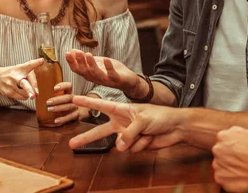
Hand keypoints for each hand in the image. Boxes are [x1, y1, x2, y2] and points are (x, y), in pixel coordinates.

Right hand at [0, 59, 43, 100]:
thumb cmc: (12, 73)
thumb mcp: (21, 69)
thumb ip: (32, 77)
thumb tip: (37, 93)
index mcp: (20, 68)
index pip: (28, 65)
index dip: (36, 63)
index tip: (41, 60)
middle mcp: (15, 76)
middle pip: (24, 84)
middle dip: (29, 90)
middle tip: (34, 95)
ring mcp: (11, 85)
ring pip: (25, 94)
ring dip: (29, 93)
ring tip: (25, 88)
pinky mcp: (8, 93)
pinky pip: (22, 97)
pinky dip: (24, 96)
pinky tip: (20, 91)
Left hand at [45, 82, 85, 125]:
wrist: (82, 111)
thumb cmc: (67, 104)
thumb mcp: (63, 98)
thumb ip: (54, 95)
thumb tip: (38, 93)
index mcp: (70, 93)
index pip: (69, 86)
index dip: (62, 86)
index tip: (54, 88)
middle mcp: (75, 99)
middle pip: (68, 97)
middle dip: (58, 99)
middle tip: (48, 102)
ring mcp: (76, 107)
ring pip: (69, 106)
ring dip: (59, 108)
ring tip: (50, 109)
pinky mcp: (77, 115)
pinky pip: (70, 117)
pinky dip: (63, 119)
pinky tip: (56, 120)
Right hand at [65, 49, 141, 95]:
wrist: (128, 81)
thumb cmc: (111, 71)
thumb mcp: (97, 63)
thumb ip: (86, 59)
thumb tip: (72, 51)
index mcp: (90, 75)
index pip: (78, 70)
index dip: (72, 62)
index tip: (67, 53)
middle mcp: (96, 79)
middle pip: (85, 72)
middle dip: (80, 62)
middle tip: (76, 52)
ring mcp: (106, 80)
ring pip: (96, 73)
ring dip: (91, 64)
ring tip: (88, 54)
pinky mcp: (117, 80)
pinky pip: (112, 74)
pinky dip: (109, 67)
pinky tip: (106, 59)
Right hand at [68, 96, 182, 151]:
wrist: (175, 128)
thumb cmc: (160, 116)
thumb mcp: (142, 120)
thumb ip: (128, 133)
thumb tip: (119, 147)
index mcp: (122, 110)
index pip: (101, 106)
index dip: (88, 102)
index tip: (73, 98)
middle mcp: (122, 123)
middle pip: (101, 131)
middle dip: (86, 138)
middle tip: (71, 144)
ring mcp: (128, 135)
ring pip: (120, 145)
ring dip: (133, 140)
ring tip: (146, 133)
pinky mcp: (135, 145)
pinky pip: (132, 149)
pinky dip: (142, 145)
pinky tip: (150, 139)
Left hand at [212, 126, 247, 192]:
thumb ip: (235, 131)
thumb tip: (229, 133)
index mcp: (222, 136)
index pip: (222, 140)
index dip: (230, 145)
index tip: (237, 150)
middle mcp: (217, 149)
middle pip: (219, 152)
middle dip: (227, 155)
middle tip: (239, 159)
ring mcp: (217, 164)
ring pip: (219, 164)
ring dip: (226, 165)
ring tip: (240, 167)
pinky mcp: (219, 177)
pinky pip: (221, 176)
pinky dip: (227, 176)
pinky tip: (238, 175)